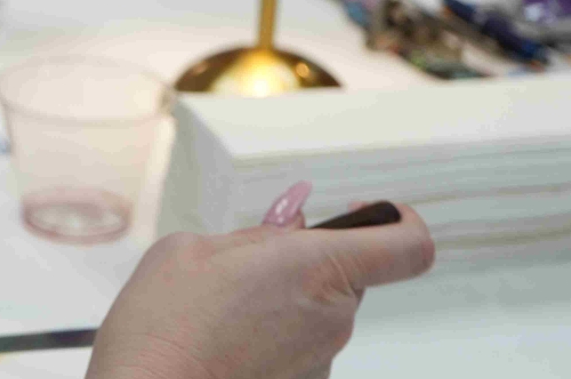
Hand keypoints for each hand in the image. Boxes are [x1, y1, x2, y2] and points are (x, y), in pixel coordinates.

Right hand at [86, 186, 434, 378]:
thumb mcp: (194, 248)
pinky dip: (270, 336)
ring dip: (283, 300)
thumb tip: (286, 230)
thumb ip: (254, 235)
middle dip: (305, 261)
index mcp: (317, 266)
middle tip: (250, 262)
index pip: (408, 246)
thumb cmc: (163, 326)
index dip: (399, 223)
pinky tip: (225, 339)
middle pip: (347, 275)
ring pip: (318, 311)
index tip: (376, 213)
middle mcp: (332, 316)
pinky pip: (299, 346)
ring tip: (224, 309)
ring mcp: (321, 357)